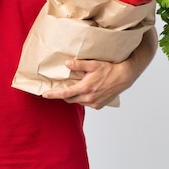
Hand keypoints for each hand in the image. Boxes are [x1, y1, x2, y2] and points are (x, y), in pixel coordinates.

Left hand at [42, 28, 157, 108]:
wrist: (124, 77)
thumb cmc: (109, 69)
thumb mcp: (93, 64)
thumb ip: (78, 64)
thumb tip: (66, 63)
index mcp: (85, 88)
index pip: (65, 94)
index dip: (53, 94)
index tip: (44, 95)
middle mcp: (88, 98)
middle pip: (70, 99)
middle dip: (64, 94)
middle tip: (60, 88)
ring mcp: (94, 103)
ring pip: (78, 101)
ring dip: (74, 96)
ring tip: (76, 87)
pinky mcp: (99, 105)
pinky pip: (87, 103)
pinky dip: (83, 98)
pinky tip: (87, 90)